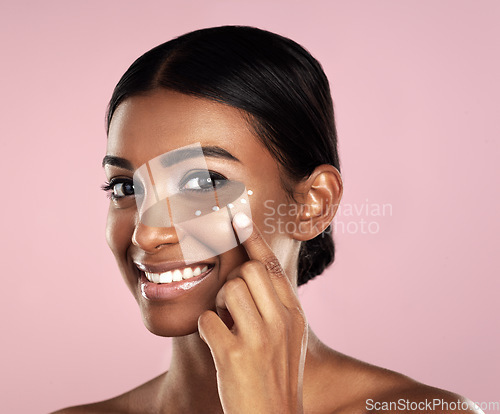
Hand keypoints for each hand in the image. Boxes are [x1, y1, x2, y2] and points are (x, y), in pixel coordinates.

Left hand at [198, 212, 307, 413]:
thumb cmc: (276, 376)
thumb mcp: (288, 339)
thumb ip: (276, 306)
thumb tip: (251, 271)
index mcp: (294, 315)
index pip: (273, 267)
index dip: (254, 240)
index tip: (237, 218)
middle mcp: (282, 322)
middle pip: (249, 270)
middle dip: (234, 279)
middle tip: (233, 304)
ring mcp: (260, 339)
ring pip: (228, 290)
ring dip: (220, 305)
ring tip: (229, 327)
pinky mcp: (235, 356)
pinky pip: (208, 320)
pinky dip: (208, 329)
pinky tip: (218, 345)